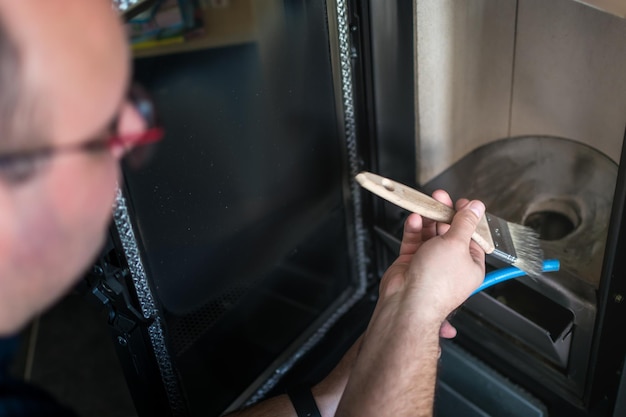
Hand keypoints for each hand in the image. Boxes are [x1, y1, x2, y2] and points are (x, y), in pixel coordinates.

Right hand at [378, 189, 485, 323]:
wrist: (407, 302)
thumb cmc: (436, 284)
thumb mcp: (457, 244)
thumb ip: (465, 223)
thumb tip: (476, 208)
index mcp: (470, 265)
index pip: (472, 236)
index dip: (467, 218)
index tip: (462, 203)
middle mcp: (451, 264)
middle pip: (450, 232)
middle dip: (445, 214)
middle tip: (440, 198)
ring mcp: (430, 263)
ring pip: (430, 234)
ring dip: (428, 219)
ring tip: (426, 203)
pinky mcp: (411, 261)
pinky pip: (414, 240)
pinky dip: (414, 229)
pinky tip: (415, 219)